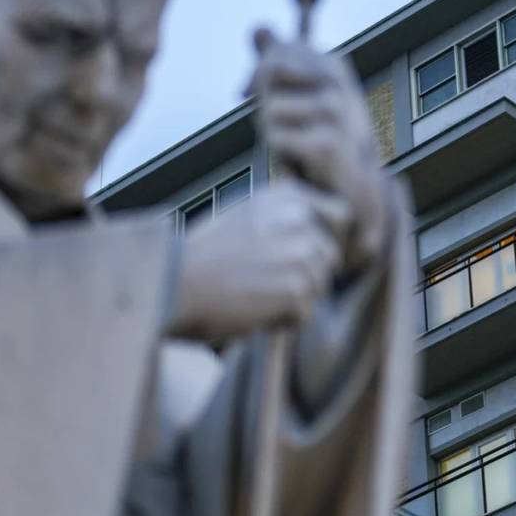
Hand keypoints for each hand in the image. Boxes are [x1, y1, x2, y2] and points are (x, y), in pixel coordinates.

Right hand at [169, 178, 348, 344]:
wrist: (175, 282)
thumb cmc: (203, 255)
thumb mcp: (247, 215)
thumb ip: (285, 218)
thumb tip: (319, 236)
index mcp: (290, 196)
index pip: (340, 215)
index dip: (327, 239)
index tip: (305, 255)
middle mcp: (302, 218)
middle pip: (332, 256)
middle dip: (309, 274)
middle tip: (269, 283)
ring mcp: (302, 253)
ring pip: (320, 286)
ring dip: (294, 298)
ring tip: (255, 294)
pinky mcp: (297, 288)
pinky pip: (306, 313)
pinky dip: (283, 320)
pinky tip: (253, 310)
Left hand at [250, 30, 388, 270]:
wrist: (355, 187)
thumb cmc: (324, 139)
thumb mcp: (302, 94)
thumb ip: (279, 58)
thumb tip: (258, 25)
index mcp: (332, 66)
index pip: (273, 59)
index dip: (261, 82)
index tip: (272, 100)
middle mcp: (337, 82)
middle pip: (268, 78)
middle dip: (266, 106)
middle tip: (290, 128)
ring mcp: (334, 110)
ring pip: (269, 110)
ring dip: (272, 132)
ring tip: (297, 145)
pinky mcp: (326, 142)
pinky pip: (274, 137)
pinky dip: (279, 152)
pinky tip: (300, 160)